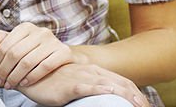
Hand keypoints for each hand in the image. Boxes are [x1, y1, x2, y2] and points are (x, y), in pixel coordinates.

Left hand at [0, 22, 79, 88]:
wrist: (63, 56)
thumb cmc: (35, 51)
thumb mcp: (19, 42)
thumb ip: (4, 40)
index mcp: (26, 27)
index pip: (5, 46)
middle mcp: (40, 31)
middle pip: (15, 54)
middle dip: (4, 71)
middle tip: (0, 83)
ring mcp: (53, 41)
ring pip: (28, 61)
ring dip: (15, 76)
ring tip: (9, 85)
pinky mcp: (64, 52)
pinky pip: (45, 67)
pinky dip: (32, 76)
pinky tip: (24, 83)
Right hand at [17, 63, 150, 106]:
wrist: (29, 74)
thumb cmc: (52, 80)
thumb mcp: (74, 82)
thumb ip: (90, 85)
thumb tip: (106, 95)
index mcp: (93, 70)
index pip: (121, 81)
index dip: (136, 92)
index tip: (146, 105)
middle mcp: (90, 71)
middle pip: (121, 83)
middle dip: (138, 97)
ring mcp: (81, 77)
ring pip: (110, 85)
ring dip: (127, 96)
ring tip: (139, 106)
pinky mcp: (70, 85)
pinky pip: (90, 88)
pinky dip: (103, 91)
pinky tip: (113, 95)